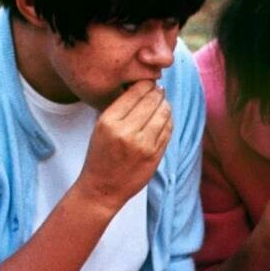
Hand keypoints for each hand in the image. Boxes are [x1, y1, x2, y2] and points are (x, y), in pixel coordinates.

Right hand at [76, 81, 172, 212]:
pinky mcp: (155, 156)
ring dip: (165, 105)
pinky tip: (165, 118)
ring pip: (164, 114)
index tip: (149, 82)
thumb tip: (144, 88)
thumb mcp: (101, 127)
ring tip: (162, 103)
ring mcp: (144, 145)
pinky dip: (169, 121)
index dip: (146, 84)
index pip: (135, 93)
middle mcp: (127, 132)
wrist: (103, 188)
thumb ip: (120, 109)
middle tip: (159, 90)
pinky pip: (168, 131)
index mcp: (109, 122)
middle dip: (158, 93)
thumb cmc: (100, 156)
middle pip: (152, 101)